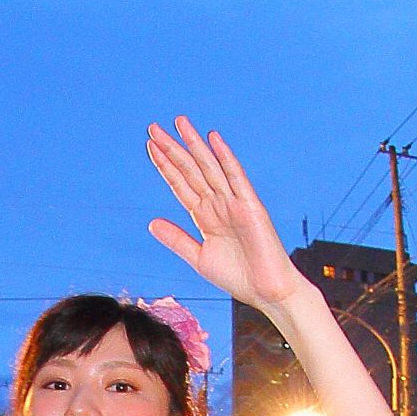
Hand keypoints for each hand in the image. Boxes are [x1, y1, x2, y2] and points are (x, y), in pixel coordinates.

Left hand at [146, 117, 307, 315]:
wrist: (266, 292)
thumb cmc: (239, 276)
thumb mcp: (199, 258)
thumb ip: (177, 239)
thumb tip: (151, 223)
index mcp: (205, 216)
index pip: (180, 185)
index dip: (165, 166)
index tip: (150, 146)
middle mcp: (218, 205)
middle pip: (191, 171)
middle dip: (172, 149)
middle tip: (153, 127)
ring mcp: (234, 203)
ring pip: (210, 169)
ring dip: (194, 145)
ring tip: (179, 123)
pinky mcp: (251, 207)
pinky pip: (236, 178)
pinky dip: (226, 158)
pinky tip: (214, 140)